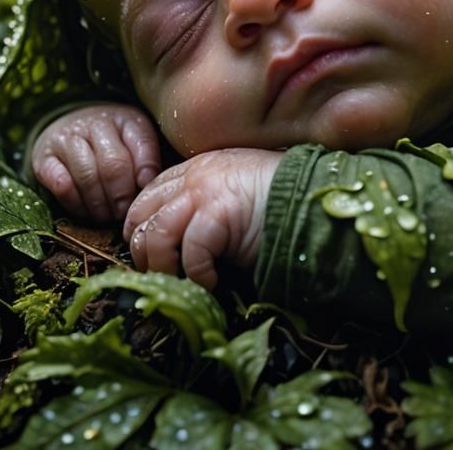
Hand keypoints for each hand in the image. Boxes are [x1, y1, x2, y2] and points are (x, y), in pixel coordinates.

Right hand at [31, 104, 160, 221]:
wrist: (70, 128)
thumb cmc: (112, 142)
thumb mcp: (135, 142)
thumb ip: (146, 159)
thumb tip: (147, 183)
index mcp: (124, 118)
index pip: (141, 142)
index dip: (146, 171)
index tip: (145, 189)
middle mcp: (94, 123)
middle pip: (113, 165)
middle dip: (122, 196)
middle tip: (124, 213)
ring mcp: (66, 139)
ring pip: (87, 177)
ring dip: (100, 205)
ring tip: (107, 216)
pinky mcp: (43, 158)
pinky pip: (61, 186)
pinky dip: (76, 203)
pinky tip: (85, 210)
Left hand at [123, 149, 282, 289]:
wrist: (312, 200)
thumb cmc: (278, 203)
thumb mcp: (231, 196)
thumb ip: (203, 206)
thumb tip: (174, 243)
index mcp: (195, 169)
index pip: (147, 198)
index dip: (141, 231)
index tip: (151, 257)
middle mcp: (194, 176)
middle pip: (141, 216)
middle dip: (144, 252)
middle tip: (162, 276)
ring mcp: (204, 192)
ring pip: (156, 235)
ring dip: (165, 268)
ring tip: (184, 284)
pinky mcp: (218, 212)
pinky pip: (191, 252)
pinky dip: (198, 276)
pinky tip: (213, 283)